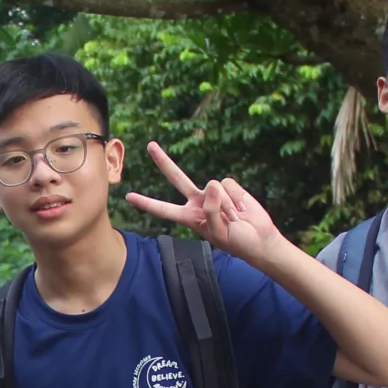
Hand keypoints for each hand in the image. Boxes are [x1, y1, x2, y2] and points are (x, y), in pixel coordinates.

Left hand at [125, 142, 289, 267]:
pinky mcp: (229, 187)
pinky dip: (237, 197)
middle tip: (150, 145)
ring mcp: (213, 193)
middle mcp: (198, 202)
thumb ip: (211, 211)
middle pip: (177, 178)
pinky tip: (241, 208)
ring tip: (235, 218)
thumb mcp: (219, 233)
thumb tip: (211, 184)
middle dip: (164, 162)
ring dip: (227, 205)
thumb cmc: (237, 242)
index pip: (164, 209)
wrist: (259, 238)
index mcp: (190, 217)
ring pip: (214, 187)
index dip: (147, 203)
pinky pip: (228, 185)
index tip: (129, 197)